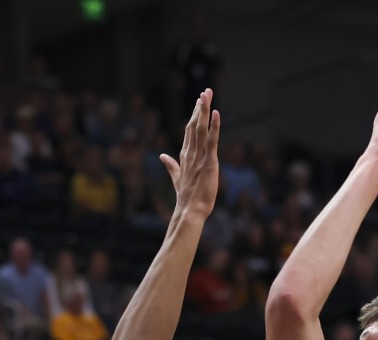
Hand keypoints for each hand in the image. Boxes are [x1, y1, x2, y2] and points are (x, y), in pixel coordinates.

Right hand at [160, 88, 219, 218]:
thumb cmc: (186, 197)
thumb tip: (162, 156)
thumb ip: (171, 166)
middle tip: (206, 91)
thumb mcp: (177, 178)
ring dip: (204, 111)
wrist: (189, 211)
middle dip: (200, 107)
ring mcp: (199, 157)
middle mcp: (190, 153)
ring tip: (207, 94)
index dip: (194, 115)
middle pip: (194, 125)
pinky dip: (214, 127)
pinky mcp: (208, 162)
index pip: (189, 130)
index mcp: (185, 156)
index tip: (199, 101)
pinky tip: (215, 113)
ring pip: (200, 129)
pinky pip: (211, 141)